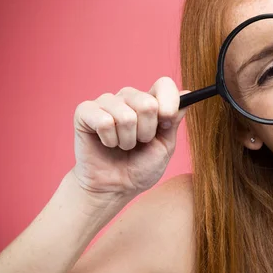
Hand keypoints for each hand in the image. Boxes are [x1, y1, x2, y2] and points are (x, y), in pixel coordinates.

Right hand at [71, 76, 187, 199]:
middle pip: (147, 103)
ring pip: (126, 116)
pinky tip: (107, 143)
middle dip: (147, 132)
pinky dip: (109, 140)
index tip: (166, 123)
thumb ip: (174, 120)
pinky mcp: (85, 112)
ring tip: (122, 146)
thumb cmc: (140, 167)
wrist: (114, 188)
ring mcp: (106, 102)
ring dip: (127, 140)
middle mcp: (128, 97)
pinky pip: (104, 121)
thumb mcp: (165, 145)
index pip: (164, 84)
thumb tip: (186, 93)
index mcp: (150, 102)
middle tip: (139, 142)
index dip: (169, 103)